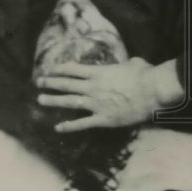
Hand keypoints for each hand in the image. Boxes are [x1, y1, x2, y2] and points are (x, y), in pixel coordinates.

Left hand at [35, 57, 182, 132]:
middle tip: (38, 82)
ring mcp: (96, 104)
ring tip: (41, 100)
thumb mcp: (134, 63)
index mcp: (99, 72)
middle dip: (51, 83)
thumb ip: (126, 64)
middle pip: (66, 84)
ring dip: (53, 100)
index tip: (50, 69)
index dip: (60, 69)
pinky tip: (58, 127)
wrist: (152, 92)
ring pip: (69, 102)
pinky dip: (69, 126)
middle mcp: (93, 87)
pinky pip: (82, 123)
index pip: (73, 69)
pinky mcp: (103, 119)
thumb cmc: (145, 75)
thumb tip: (129, 64)